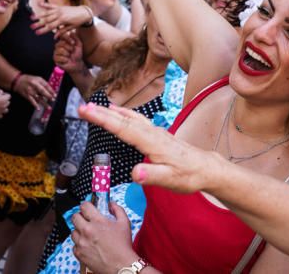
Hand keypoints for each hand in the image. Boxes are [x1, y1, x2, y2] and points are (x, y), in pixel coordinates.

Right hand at [0, 87, 10, 117]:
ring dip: (3, 108)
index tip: (1, 95)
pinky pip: (1, 115)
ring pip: (6, 110)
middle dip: (5, 101)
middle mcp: (5, 105)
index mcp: (5, 98)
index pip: (9, 96)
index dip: (5, 95)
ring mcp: (2, 111)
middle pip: (8, 102)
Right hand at [15, 73, 55, 109]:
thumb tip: (50, 89)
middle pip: (42, 91)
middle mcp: (34, 85)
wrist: (18, 81)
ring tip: (48, 107)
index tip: (55, 94)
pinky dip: (35, 105)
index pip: (46, 85)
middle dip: (48, 96)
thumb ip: (44, 83)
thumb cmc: (29, 79)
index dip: (51, 90)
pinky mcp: (26, 96)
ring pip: (38, 97)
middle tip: (53, 100)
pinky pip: (31, 101)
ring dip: (43, 103)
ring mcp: (30, 91)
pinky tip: (38, 108)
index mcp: (37, 80)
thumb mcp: (37, 78)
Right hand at [31, 3, 91, 35]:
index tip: (37, 33)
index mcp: (62, 20)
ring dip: (39, 15)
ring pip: (47, 12)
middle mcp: (59, 14)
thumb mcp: (71, 28)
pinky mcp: (60, 6)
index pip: (51, 27)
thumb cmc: (78, 21)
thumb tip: (54, 38)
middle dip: (38, 24)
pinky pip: (51, 5)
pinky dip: (45, 4)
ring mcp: (59, 9)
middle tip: (31, 27)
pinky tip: (39, 3)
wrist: (84, 12)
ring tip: (31, 17)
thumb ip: (62, 32)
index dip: (43, 30)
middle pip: (47, 20)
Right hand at [54, 34, 84, 73]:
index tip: (73, 43)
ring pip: (60, 50)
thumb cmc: (77, 54)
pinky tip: (66, 60)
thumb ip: (75, 38)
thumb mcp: (78, 45)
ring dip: (67, 54)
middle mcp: (58, 46)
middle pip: (60, 43)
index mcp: (63, 41)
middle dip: (68, 47)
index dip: (67, 38)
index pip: (62, 36)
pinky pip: (58, 57)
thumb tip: (71, 32)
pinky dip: (65, 59)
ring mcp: (56, 52)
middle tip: (72, 51)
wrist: (77, 64)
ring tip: (69, 56)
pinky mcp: (55, 59)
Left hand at [71, 201, 134, 273]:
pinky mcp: (79, 254)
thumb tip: (110, 204)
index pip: (84, 206)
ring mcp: (81, 243)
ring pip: (73, 231)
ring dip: (79, 231)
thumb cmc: (123, 245)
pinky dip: (79, 244)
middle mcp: (87, 231)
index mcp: (97, 221)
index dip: (86, 206)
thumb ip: (117, 209)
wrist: (120, 265)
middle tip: (85, 220)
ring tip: (87, 234)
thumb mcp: (124, 222)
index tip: (88, 208)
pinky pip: (74, 245)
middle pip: (75, 217)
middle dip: (80, 217)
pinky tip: (87, 245)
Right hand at [78, 104, 217, 193]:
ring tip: (94, 107)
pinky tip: (117, 112)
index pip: (123, 128)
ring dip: (111, 112)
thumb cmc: (188, 175)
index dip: (103, 119)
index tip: (87, 111)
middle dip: (102, 113)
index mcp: (152, 142)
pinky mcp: (155, 134)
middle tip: (82, 107)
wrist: (205, 168)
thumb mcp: (170, 181)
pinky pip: (135, 120)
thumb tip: (134, 173)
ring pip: (129, 118)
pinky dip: (123, 114)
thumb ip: (152, 175)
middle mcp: (152, 133)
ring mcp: (154, 132)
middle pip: (123, 119)